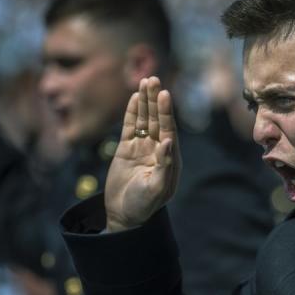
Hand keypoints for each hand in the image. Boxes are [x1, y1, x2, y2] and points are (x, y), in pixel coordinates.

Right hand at [104, 77, 180, 231]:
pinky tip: (134, 98)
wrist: (124, 215)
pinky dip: (132, 113)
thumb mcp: (156, 188)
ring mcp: (142, 148)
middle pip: (158, 119)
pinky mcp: (126, 149)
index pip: (169, 130)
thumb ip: (164, 165)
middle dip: (155, 100)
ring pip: (145, 120)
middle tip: (153, 78)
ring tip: (145, 81)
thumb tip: (169, 141)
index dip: (166, 112)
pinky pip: (130, 127)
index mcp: (170, 159)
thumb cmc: (144, 206)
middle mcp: (158, 150)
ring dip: (145, 101)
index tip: (164, 94)